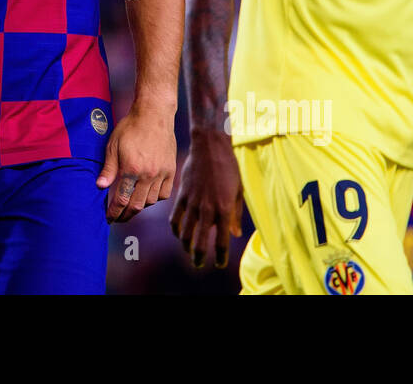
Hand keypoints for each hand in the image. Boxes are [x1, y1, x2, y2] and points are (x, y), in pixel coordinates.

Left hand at [97, 107, 175, 222]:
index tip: (109, 218)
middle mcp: (148, 174)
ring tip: (130, 205)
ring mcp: (161, 173)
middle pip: (136, 205)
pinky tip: (147, 196)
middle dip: (125, 215)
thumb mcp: (113, 146)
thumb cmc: (130, 128)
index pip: (121, 199)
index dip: (114, 212)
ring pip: (150, 201)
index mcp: (131, 169)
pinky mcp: (171, 170)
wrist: (154, 115)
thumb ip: (108, 169)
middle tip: (118, 217)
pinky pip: (164, 193)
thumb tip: (100, 187)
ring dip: (139, 206)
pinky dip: (155, 198)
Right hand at [169, 129, 242, 267]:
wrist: (210, 146)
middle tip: (199, 265)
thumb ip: (235, 215)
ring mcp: (193, 202)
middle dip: (199, 258)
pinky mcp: (181, 195)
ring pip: (185, 233)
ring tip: (188, 251)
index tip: (219, 264)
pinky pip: (175, 217)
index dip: (220, 257)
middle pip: (200, 243)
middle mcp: (207, 209)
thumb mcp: (238, 192)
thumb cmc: (229, 167)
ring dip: (186, 246)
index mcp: (224, 210)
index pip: (222, 242)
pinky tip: (178, 233)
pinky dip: (175, 229)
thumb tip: (235, 234)